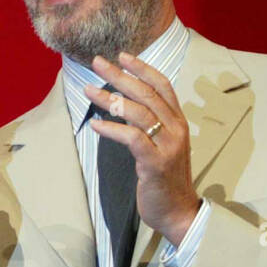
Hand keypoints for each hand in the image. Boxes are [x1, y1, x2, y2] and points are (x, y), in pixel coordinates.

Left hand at [86, 51, 200, 245]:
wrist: (178, 211)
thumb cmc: (164, 178)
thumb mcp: (161, 145)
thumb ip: (150, 124)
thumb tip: (122, 104)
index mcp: (178, 121)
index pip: (162, 85)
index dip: (143, 68)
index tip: (123, 55)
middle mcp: (176, 128)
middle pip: (146, 93)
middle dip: (120, 75)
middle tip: (97, 62)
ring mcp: (168, 145)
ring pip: (139, 112)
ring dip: (110, 98)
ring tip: (88, 90)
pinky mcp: (156, 163)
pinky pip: (133, 138)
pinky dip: (112, 129)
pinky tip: (95, 123)